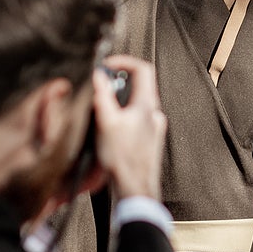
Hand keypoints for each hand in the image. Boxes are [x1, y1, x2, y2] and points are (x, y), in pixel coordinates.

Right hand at [93, 56, 166, 200]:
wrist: (135, 189)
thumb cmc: (123, 161)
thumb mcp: (106, 122)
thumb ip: (102, 95)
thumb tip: (98, 76)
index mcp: (147, 106)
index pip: (143, 69)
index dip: (124, 61)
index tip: (108, 66)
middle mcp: (154, 116)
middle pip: (139, 86)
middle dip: (118, 84)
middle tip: (102, 89)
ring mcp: (154, 129)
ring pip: (137, 105)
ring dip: (120, 103)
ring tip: (104, 114)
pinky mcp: (150, 141)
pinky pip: (137, 121)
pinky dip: (124, 119)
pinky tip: (111, 133)